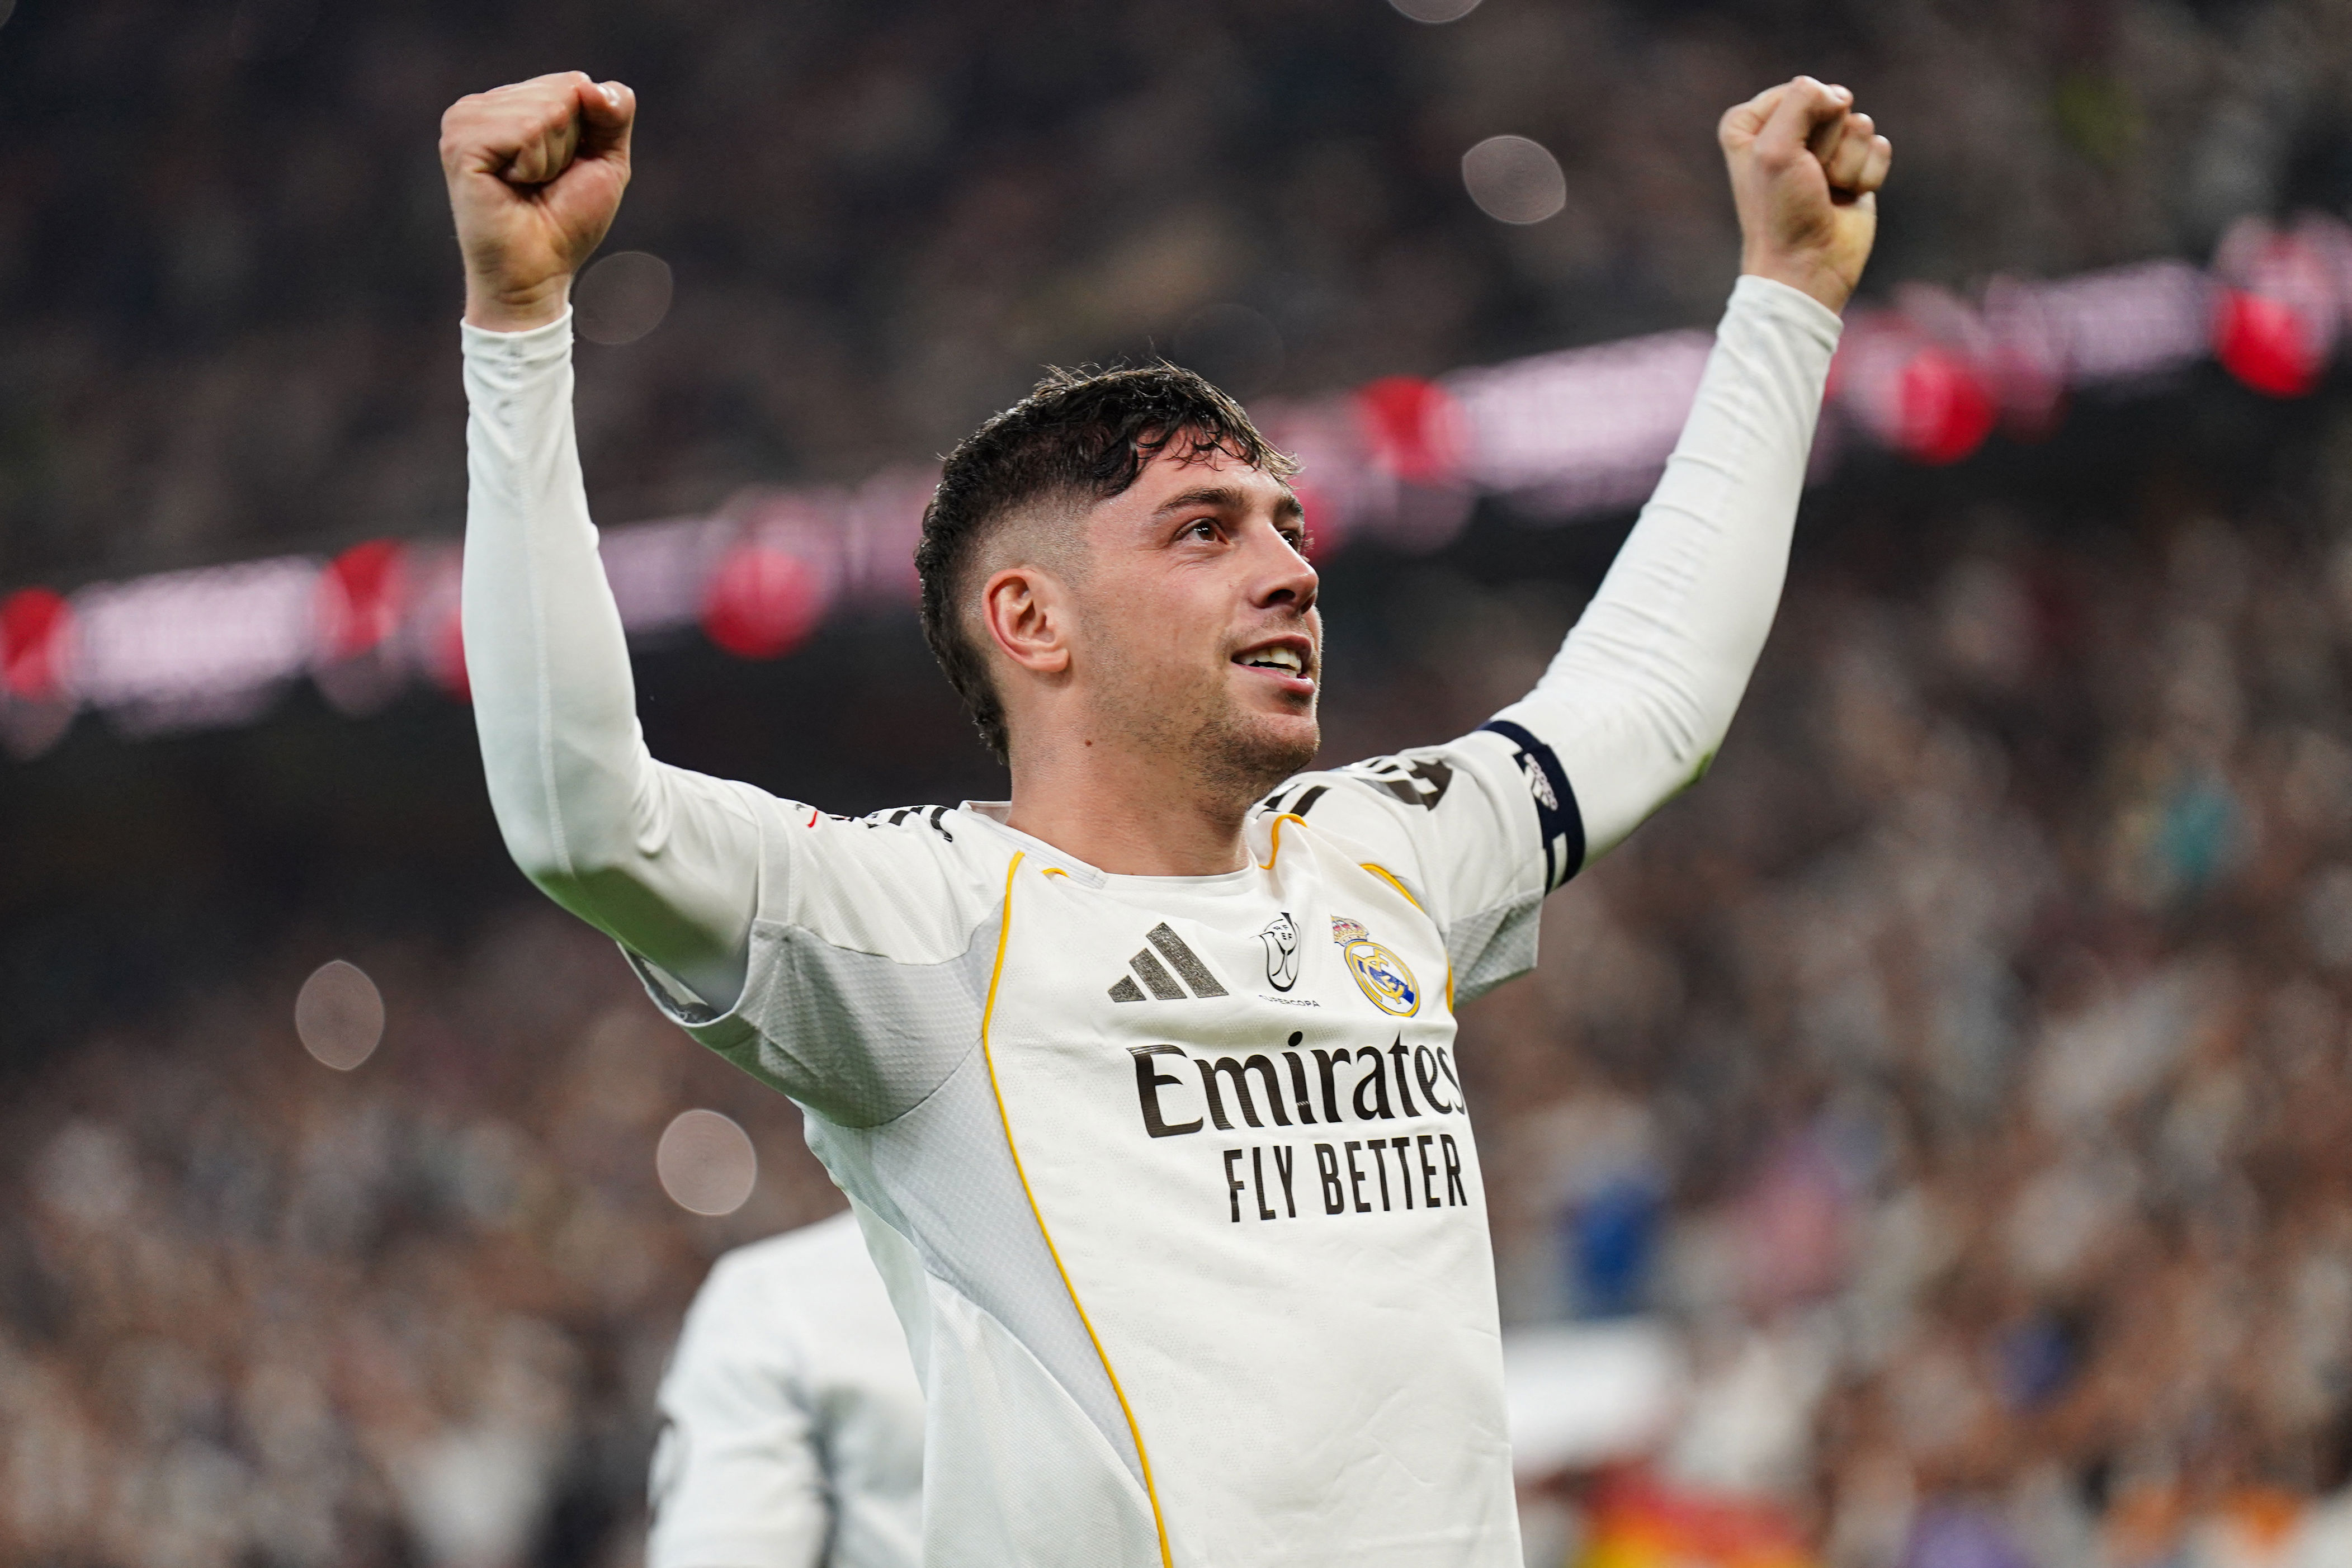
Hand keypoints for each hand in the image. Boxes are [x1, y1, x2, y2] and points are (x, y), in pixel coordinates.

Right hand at [439, 72, 636, 331]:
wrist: (538, 273)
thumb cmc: (567, 222)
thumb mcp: (606, 161)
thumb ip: (613, 113)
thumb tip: (592, 84)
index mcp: (510, 104)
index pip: (573, 83)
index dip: (587, 133)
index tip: (563, 170)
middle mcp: (482, 106)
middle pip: (564, 91)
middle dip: (570, 145)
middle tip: (543, 182)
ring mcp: (465, 120)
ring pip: (546, 109)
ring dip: (551, 158)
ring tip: (527, 185)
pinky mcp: (460, 143)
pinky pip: (526, 130)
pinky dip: (535, 165)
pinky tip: (511, 185)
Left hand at [1719, 76, 1891, 314]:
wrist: (1808, 265)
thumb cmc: (1782, 212)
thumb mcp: (1774, 148)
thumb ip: (1802, 99)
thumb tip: (1840, 96)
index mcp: (1750, 124)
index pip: (1799, 88)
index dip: (1801, 122)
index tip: (1786, 162)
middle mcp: (1787, 132)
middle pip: (1833, 103)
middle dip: (1827, 143)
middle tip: (1808, 178)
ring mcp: (1823, 150)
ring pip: (1860, 125)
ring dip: (1848, 162)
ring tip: (1826, 190)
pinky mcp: (1855, 167)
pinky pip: (1879, 146)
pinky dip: (1868, 174)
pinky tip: (1848, 197)